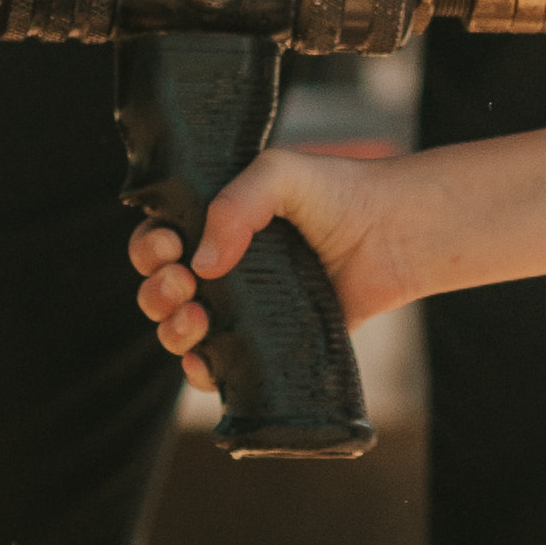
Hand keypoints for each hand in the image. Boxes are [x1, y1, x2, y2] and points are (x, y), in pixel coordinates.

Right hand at [126, 147, 417, 396]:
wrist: (395, 234)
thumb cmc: (339, 194)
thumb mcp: (279, 174)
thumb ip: (234, 205)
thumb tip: (202, 264)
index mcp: (214, 224)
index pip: (159, 241)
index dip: (151, 247)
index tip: (169, 244)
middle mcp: (223, 268)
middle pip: (160, 290)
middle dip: (156, 290)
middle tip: (182, 281)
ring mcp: (244, 308)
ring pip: (181, 330)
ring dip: (171, 329)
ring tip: (195, 315)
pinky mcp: (269, 342)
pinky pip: (220, 366)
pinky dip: (199, 369)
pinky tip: (204, 358)